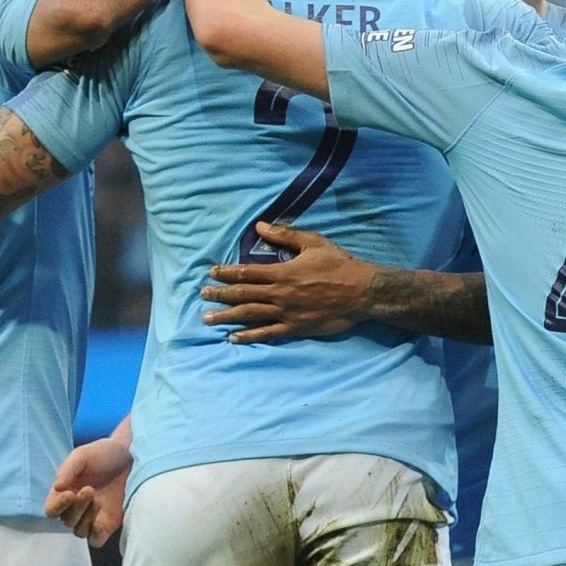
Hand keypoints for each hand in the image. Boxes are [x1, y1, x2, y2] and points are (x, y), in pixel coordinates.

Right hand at [45, 432, 133, 546]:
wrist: (132, 456)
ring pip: (79, 531)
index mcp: (65, 493)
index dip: (57, 506)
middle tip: (90, 489)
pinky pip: (96, 540)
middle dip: (77, 507)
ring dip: (85, 519)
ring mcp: (92, 518)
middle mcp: (76, 508)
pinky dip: (95, 536)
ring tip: (98, 500)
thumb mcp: (82, 455)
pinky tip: (100, 523)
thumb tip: (57, 488)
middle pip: (66, 521)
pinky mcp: (109, 524)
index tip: (70, 494)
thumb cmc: (104, 453)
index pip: (51, 510)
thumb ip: (67, 470)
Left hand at [202, 222, 390, 342]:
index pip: (246, 272)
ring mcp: (286, 313)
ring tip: (208, 319)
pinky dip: (249, 336)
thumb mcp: (313, 243)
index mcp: (282, 272)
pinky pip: (267, 333)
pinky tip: (234, 338)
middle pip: (242, 294)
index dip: (226, 272)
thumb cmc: (339, 265)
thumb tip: (260, 226)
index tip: (211, 273)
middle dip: (220, 295)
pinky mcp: (296, 328)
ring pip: (250, 314)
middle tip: (202, 296)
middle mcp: (280, 294)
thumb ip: (285, 236)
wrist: (362, 292)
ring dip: (227, 317)